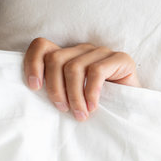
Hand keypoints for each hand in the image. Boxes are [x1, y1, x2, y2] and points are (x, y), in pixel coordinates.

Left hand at [23, 38, 139, 120]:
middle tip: (62, 109)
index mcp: (65, 55)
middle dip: (55, 88)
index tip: (33, 87)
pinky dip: (90, 92)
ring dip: (74, 95)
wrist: (130, 109)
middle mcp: (81, 49)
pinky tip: (92, 106)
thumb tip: (29, 94)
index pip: (41, 46)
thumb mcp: (66, 96)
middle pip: (55, 59)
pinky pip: (96, 72)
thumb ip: (51, 89)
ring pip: (74, 67)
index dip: (32, 63)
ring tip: (79, 114)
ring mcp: (100, 52)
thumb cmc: (92, 105)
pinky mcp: (120, 58)